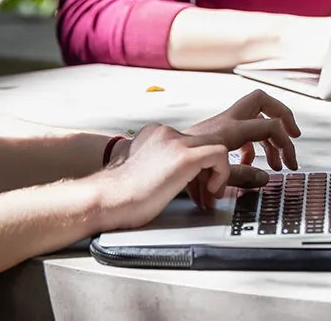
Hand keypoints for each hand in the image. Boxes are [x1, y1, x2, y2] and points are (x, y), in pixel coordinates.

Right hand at [93, 123, 233, 231]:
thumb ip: (159, 165)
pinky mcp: (184, 157)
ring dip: (219, 172)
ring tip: (211, 193)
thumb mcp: (143, 169)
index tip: (196, 184)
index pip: (189, 141)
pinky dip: (222, 174)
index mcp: (154, 134)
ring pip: (216, 145)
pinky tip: (210, 191)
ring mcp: (175, 142)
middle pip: (205, 141)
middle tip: (209, 190)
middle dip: (211, 167)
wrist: (108, 199)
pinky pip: (220, 155)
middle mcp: (166, 132)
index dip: (198, 165)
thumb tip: (170, 178)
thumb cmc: (121, 195)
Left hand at [180, 89, 301, 208]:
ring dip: (267, 139)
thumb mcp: (211, 177)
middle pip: (261, 101)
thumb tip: (265, 177)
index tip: (288, 164)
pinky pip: (239, 132)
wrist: (149, 169)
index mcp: (227, 129)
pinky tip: (246, 163)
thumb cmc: (172, 170)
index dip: (285, 144)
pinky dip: (250, 146)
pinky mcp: (211, 135)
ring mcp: (217, 126)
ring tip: (274, 163)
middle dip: (282, 115)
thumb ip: (241, 176)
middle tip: (294, 134)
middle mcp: (223, 122)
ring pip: (252, 120)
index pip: (269, 126)